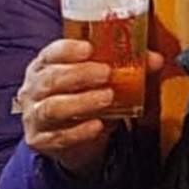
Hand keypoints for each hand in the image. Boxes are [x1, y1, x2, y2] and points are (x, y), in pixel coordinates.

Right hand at [18, 39, 165, 179]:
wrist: (75, 139)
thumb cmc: (84, 99)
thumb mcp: (101, 81)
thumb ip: (127, 67)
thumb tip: (155, 59)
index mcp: (44, 67)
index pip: (50, 53)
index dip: (67, 49)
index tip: (89, 48)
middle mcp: (33, 89)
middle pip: (50, 79)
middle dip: (79, 75)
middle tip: (106, 73)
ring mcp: (34, 116)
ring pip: (52, 108)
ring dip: (81, 102)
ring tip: (107, 98)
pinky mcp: (40, 140)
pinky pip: (59, 137)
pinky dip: (79, 131)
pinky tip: (98, 126)